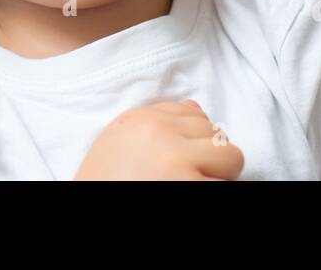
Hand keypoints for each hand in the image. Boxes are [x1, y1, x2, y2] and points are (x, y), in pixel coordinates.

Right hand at [73, 99, 243, 179]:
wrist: (88, 212)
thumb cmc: (105, 181)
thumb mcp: (120, 144)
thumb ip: (156, 124)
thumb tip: (198, 109)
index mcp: (139, 119)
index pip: (192, 113)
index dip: (192, 140)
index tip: (178, 161)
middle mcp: (158, 133)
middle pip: (214, 131)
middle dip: (208, 156)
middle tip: (187, 177)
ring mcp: (177, 160)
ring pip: (231, 156)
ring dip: (220, 175)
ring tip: (193, 184)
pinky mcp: (190, 185)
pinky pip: (228, 183)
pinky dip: (218, 188)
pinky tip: (194, 193)